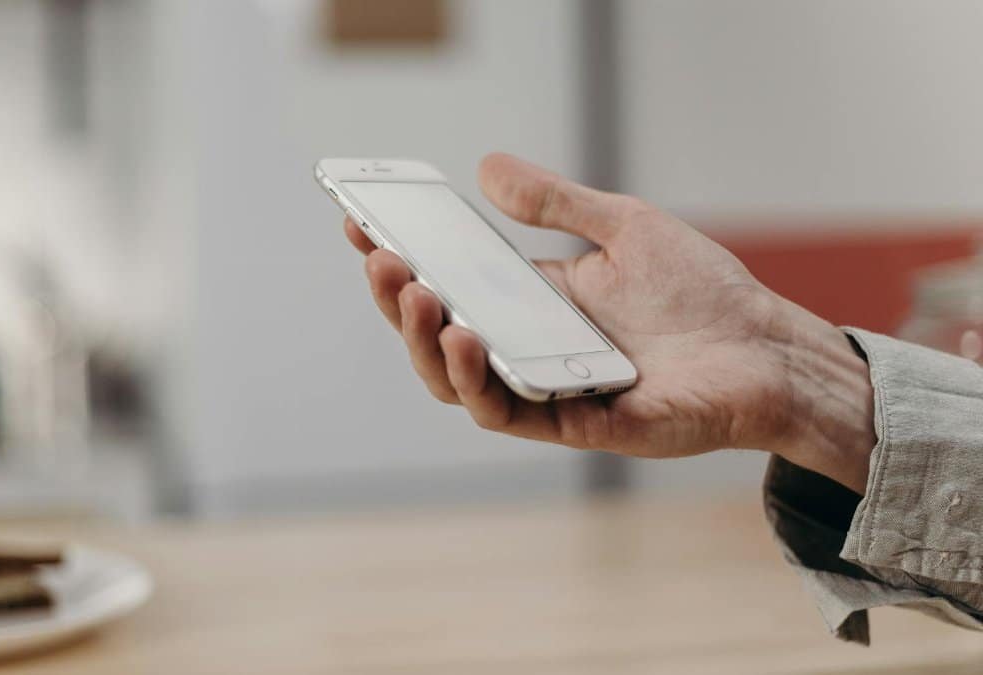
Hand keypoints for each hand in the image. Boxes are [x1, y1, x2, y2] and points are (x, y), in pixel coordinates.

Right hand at [345, 153, 876, 491]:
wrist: (768, 349)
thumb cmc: (702, 294)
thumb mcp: (623, 228)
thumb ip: (555, 205)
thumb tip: (487, 169)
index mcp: (532, 307)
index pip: (449, 288)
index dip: (403, 262)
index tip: (362, 226)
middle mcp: (530, 352)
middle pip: (439, 340)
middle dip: (401, 302)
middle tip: (383, 259)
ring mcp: (549, 391)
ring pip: (460, 384)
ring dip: (426, 343)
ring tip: (417, 295)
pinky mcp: (578, 426)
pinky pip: (512, 412)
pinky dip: (481, 381)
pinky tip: (468, 338)